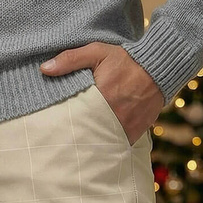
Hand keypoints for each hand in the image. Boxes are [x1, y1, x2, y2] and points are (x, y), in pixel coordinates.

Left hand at [40, 42, 163, 145]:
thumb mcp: (97, 52)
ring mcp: (124, 128)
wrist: (158, 68)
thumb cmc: (125, 59)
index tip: (53, 130)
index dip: (63, 125)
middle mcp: (112, 116)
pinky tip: (97, 147)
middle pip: (85, 135)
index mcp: (100, 97)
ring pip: (101, 144)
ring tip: (77, 149)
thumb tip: (44, 69)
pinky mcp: (133, 134)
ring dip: (90, 145)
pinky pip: (116, 146)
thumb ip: (70, 60)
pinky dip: (107, 147)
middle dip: (74, 139)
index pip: (74, 118)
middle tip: (61, 144)